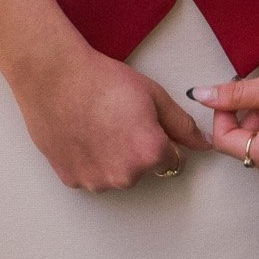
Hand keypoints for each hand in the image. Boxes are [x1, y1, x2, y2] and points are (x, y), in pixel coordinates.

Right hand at [12, 40, 209, 191]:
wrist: (55, 76)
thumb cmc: (103, 81)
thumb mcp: (154, 95)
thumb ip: (182, 124)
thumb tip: (203, 143)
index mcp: (150, 154)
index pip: (174, 161)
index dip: (163, 138)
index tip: (147, 123)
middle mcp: (125, 176)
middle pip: (144, 169)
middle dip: (138, 150)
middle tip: (119, 119)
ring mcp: (96, 182)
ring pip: (116, 174)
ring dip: (113, 158)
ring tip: (98, 124)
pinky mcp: (72, 180)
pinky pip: (90, 175)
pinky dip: (89, 160)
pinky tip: (82, 133)